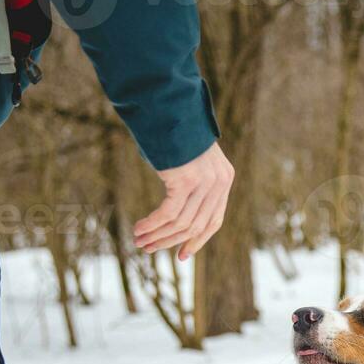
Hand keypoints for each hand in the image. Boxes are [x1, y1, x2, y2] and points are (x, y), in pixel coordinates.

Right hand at [133, 142, 233, 260]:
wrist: (169, 107)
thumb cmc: (175, 133)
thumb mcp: (191, 161)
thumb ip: (193, 185)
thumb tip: (178, 216)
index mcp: (224, 180)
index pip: (214, 221)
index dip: (197, 241)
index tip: (181, 256)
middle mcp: (219, 182)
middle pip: (195, 226)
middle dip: (169, 241)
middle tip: (148, 249)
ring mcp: (204, 182)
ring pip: (181, 223)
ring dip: (157, 235)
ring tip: (139, 242)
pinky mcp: (186, 180)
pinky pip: (168, 213)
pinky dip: (152, 224)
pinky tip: (139, 228)